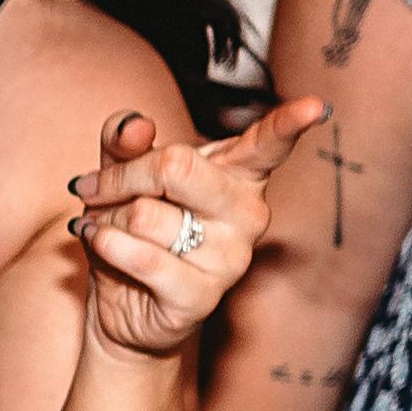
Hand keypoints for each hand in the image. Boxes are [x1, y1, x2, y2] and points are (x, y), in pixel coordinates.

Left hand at [58, 101, 327, 353]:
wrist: (122, 304)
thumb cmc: (133, 227)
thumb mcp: (124, 173)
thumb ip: (126, 140)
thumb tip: (135, 125)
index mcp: (238, 175)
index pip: (267, 144)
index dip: (288, 125)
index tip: (314, 106)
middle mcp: (246, 214)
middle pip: (177, 167)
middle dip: (123, 176)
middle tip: (97, 189)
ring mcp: (230, 258)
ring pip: (145, 214)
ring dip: (109, 218)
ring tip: (110, 229)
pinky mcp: (202, 295)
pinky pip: (144, 258)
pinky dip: (107, 245)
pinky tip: (101, 244)